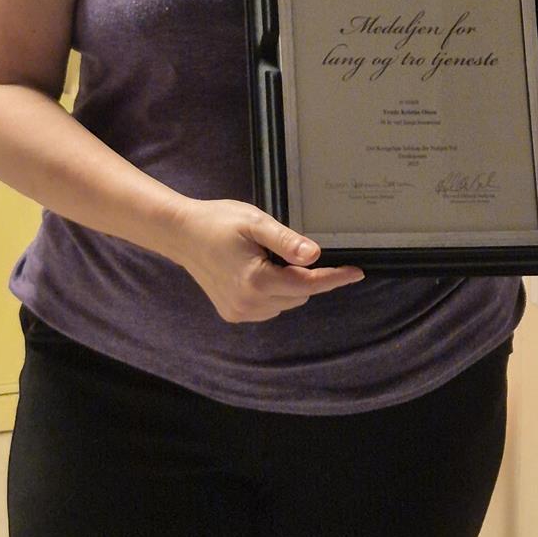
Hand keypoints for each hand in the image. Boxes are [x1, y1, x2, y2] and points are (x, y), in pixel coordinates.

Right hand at [170, 197, 363, 322]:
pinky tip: (255, 271)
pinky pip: (269, 307)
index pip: (308, 284)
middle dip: (303, 275)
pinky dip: (273, 291)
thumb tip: (314, 255)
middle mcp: (249, 304)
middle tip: (283, 247)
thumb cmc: (218, 222)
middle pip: (298, 294)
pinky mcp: (233, 314)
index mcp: (257, 281)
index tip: (356, 272)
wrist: (181, 234)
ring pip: (285, 302)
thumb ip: (286, 240)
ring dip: (288, 284)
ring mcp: (240, 312)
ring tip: (263, 257)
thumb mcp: (255, 222)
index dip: (334, 278)